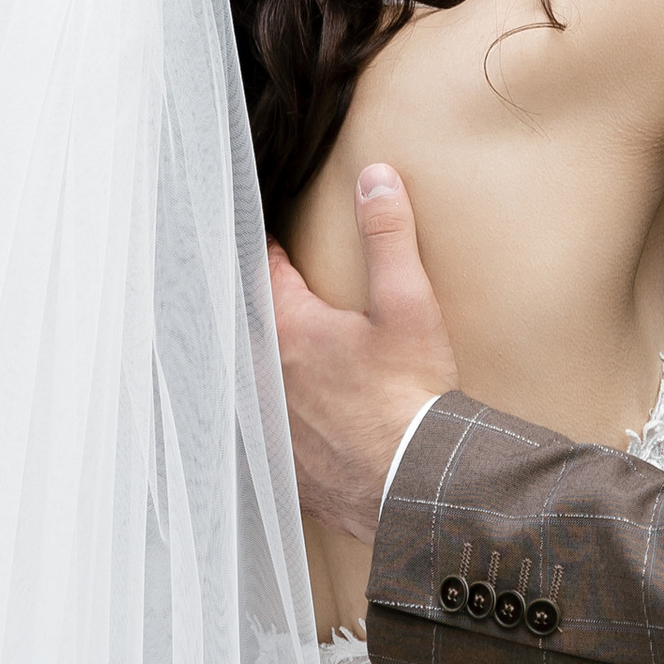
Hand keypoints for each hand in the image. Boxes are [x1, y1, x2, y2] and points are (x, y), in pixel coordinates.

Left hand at [269, 165, 459, 542]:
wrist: (412, 485)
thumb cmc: (410, 396)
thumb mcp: (407, 304)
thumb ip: (387, 235)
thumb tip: (375, 178)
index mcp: (290, 330)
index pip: (267, 273)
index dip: (271, 252)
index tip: (273, 240)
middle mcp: (266, 377)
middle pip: (251, 327)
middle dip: (262, 306)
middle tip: (271, 289)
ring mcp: (270, 425)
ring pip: (251, 379)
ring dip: (262, 360)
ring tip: (276, 349)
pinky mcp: (282, 464)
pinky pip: (263, 429)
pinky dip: (273, 412)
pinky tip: (289, 413)